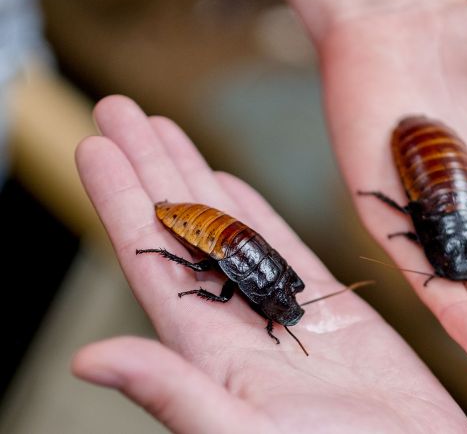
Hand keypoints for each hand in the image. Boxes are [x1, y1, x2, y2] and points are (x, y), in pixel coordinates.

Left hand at [73, 97, 466, 432]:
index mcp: (212, 349)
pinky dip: (255, 209)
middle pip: (185, 226)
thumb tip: (90, 359)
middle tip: (121, 109)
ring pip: (229, 225)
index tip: (99, 146)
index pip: (155, 258)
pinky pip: (284, 246)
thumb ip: (177, 392)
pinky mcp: (333, 308)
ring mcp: (284, 310)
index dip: (123, 201)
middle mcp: (240, 322)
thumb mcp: (248, 433)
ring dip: (195, 174)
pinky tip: (231, 181)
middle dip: (152, 166)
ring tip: (165, 130)